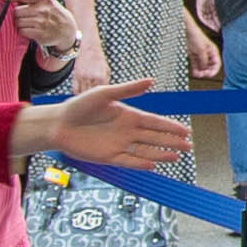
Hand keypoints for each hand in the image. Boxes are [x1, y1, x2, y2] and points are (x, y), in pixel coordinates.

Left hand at [0, 0, 75, 53]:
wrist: (67, 30)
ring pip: (18, 22)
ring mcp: (41, 22)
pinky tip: (31, 30)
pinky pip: (22, 31)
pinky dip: (24, 32)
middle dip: (17, 15)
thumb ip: (32, 0)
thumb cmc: (53, 14)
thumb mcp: (47, 2)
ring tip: (30, 24)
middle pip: (17, 11)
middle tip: (24, 17)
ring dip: (20, 24)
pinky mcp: (40, 33)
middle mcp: (42, 9)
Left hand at [35, 87, 194, 173]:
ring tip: (177, 157)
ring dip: (161, 154)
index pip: (154, 122)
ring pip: (145, 151)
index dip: (170, 127)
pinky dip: (141, 163)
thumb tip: (151, 81)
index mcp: (128, 115)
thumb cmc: (79, 106)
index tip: (185, 131)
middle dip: (172, 142)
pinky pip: (128, 161)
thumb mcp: (104, 93)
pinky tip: (154, 165)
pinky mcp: (108, 157)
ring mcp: (118, 145)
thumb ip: (128, 90)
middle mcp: (126, 131)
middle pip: (154, 138)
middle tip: (189, 146)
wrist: (58, 124)